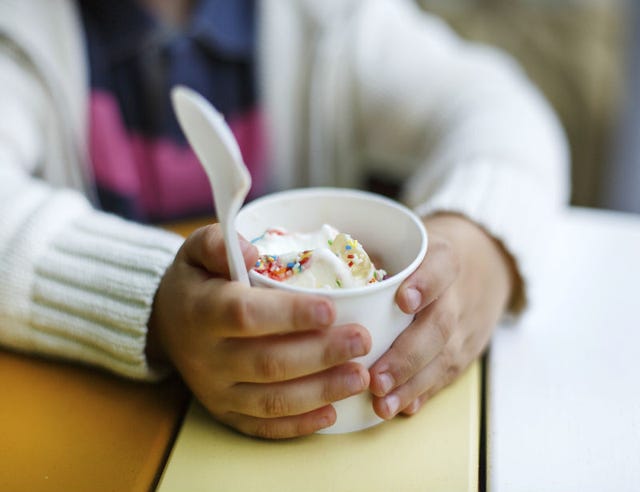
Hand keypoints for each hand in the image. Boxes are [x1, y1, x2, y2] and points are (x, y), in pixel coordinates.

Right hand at [147, 224, 371, 438]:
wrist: (167, 323)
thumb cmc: (196, 281)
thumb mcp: (196, 250)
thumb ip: (218, 243)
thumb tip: (251, 253)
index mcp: (201, 311)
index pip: (245, 314)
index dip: (289, 315)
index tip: (331, 309)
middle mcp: (206, 356)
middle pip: (267, 362)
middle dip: (320, 355)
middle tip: (362, 341)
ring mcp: (215, 390)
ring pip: (270, 400)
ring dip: (319, 392)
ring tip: (359, 377)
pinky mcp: (224, 412)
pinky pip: (262, 426)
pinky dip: (298, 425)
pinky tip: (332, 413)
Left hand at [368, 213, 517, 418]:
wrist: (485, 265)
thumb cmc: (426, 256)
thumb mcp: (409, 242)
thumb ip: (375, 256)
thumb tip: (325, 280)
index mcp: (443, 258)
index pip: (440, 268)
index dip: (425, 284)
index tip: (402, 301)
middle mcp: (458, 294)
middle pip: (439, 325)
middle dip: (406, 356)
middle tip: (375, 379)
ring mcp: (466, 326)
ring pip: (444, 358)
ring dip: (412, 385)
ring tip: (382, 403)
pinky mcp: (467, 351)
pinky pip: (447, 375)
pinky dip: (424, 393)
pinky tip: (401, 408)